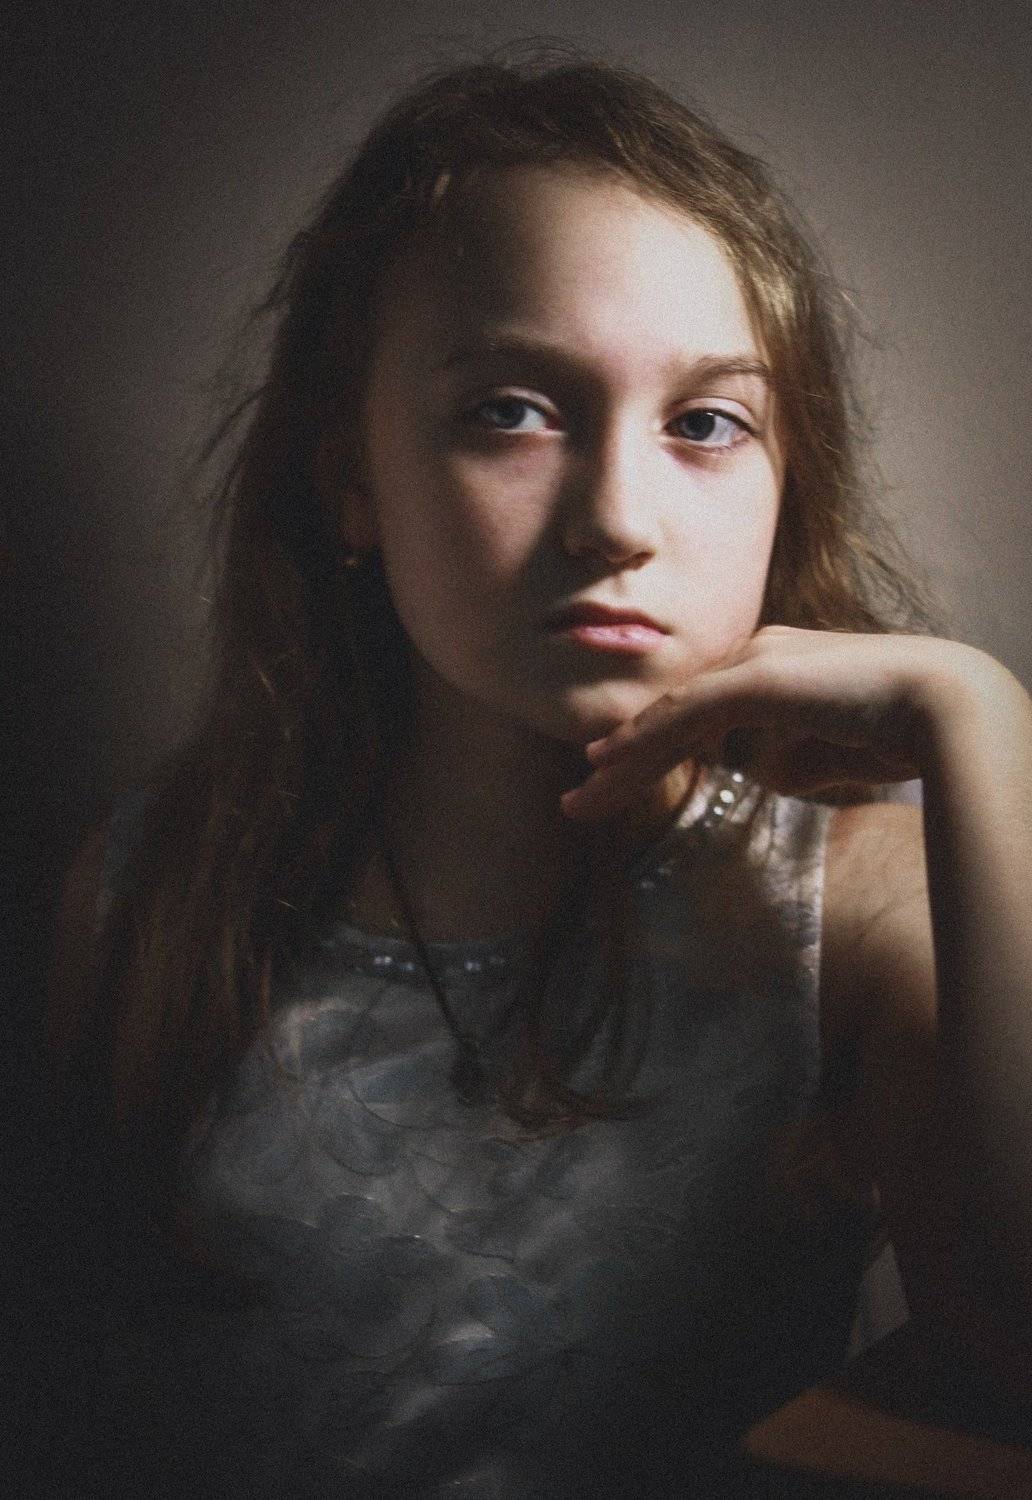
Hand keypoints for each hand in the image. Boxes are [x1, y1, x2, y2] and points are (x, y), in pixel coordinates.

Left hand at [561, 626, 992, 820]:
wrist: (946, 708)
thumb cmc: (896, 733)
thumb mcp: (827, 754)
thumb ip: (787, 758)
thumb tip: (759, 771)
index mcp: (773, 668)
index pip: (696, 715)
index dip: (652, 748)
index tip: (614, 782)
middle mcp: (754, 655)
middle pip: (671, 715)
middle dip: (623, 761)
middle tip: (579, 799)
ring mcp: (754, 662)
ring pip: (669, 718)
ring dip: (620, 763)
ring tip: (578, 801)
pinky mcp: (758, 679)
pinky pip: (685, 718)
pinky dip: (644, 744)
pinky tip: (606, 766)